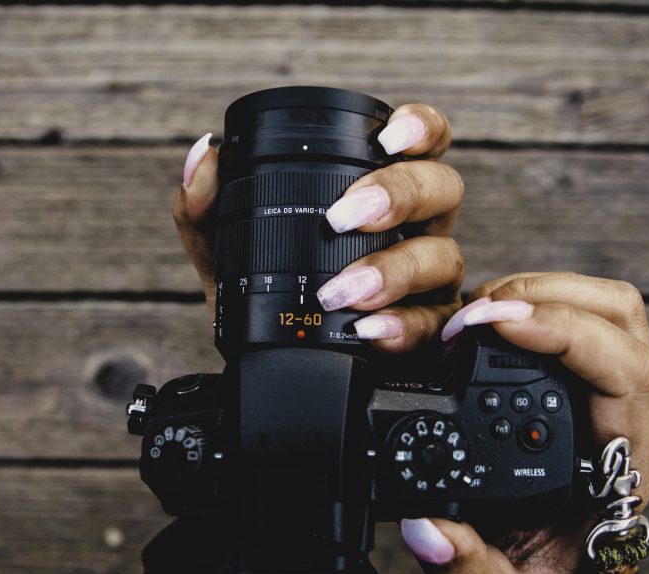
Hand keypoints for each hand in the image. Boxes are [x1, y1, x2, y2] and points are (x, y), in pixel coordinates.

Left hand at [172, 104, 465, 352]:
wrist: (278, 369)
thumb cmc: (269, 301)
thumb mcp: (226, 255)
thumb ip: (207, 210)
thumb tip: (203, 159)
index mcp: (380, 193)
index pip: (421, 143)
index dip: (419, 128)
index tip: (388, 138)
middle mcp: (415, 228)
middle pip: (443, 189)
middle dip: (399, 195)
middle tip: (344, 217)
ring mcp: (428, 280)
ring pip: (444, 257)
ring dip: (396, 268)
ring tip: (347, 289)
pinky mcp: (428, 331)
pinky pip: (434, 324)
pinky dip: (405, 325)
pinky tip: (372, 329)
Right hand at [399, 273, 648, 573]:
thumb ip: (468, 572)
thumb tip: (425, 529)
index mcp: (619, 458)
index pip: (622, 368)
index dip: (564, 331)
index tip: (495, 322)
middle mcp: (613, 410)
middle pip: (615, 313)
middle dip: (541, 294)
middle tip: (468, 318)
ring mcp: (590, 384)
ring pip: (591, 299)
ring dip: (529, 289)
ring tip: (466, 317)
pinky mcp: (560, 371)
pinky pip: (558, 308)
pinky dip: (514, 299)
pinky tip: (472, 322)